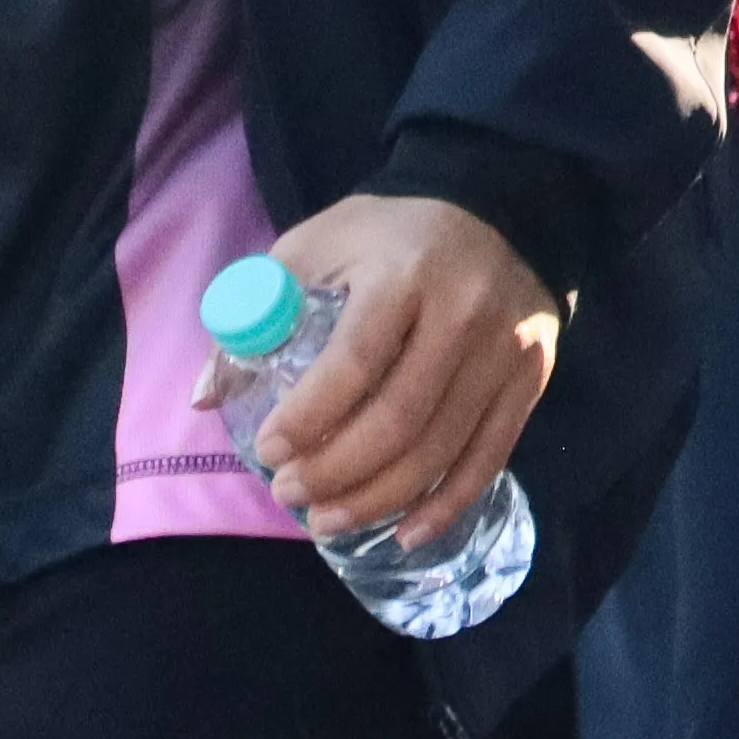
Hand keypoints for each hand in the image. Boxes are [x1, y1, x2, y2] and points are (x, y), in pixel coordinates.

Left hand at [194, 193, 559, 551]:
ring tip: (327, 520)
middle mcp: (465, 312)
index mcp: (404, 273)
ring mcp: (507, 348)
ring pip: (440, 448)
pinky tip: (405, 532)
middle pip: (399, 419)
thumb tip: (204, 398)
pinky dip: (446, 504)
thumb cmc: (388, 234)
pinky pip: (490, 456)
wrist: (496, 206)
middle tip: (289, 494)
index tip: (268, 450)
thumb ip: (255, 312)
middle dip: (336, 472)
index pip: (355, 361)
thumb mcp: (314, 246)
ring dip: (378, 499)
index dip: (308, 417)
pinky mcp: (533, 374)